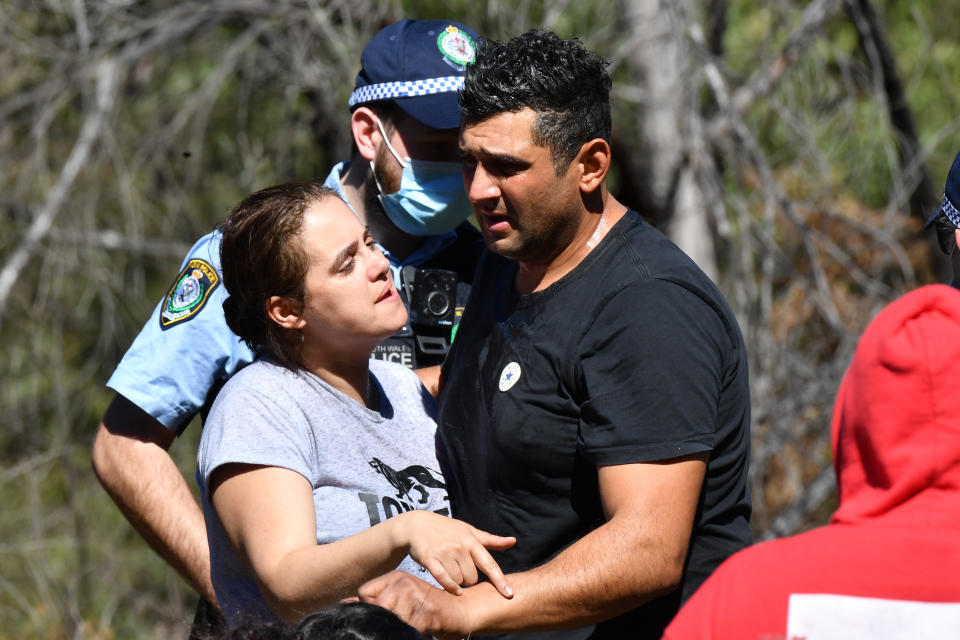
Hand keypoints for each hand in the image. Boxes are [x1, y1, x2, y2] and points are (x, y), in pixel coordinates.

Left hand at [359, 570, 468, 639]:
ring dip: (400, 627)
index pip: (365, 592)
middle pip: (377, 607)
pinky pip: (408, 629)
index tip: (384, 613)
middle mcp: (404, 583)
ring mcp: (415, 596)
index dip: (370, 607)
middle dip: (384, 619)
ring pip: (391, 619)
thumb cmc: (430, 607)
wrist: (462, 610)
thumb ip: (378, 600)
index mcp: (396, 577)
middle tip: (402, 621)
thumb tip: (347, 603)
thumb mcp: (403, 598)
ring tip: (413, 623)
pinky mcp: (427, 613)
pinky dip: (412, 632)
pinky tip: (422, 629)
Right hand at [394, 510, 514, 597]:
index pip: (489, 564)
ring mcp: (444, 553)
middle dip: (468, 579)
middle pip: (472, 578)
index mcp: (471, 541)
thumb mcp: (469, 531)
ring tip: (451, 570)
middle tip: (461, 570)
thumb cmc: (447, 530)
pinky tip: (452, 588)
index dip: (500, 580)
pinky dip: (449, 587)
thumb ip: (491, 540)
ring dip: (457, 582)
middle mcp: (459, 547)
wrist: (416, 525)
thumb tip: (513, 541)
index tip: (509, 594)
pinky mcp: (430, 559)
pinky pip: (444, 580)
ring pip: (458, 581)